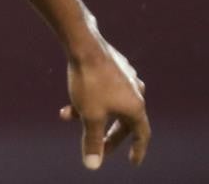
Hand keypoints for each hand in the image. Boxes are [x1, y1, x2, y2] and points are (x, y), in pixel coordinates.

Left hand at [59, 41, 150, 169]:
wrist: (83, 44)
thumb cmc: (90, 82)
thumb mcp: (90, 116)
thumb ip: (93, 141)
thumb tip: (93, 165)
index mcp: (136, 107)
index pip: (141, 135)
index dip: (137, 150)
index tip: (133, 161)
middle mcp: (136, 92)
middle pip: (123, 121)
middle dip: (106, 135)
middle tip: (96, 147)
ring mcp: (126, 77)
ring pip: (109, 104)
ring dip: (90, 113)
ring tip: (67, 115)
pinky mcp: (114, 66)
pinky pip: (104, 89)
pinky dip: (89, 98)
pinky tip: (72, 96)